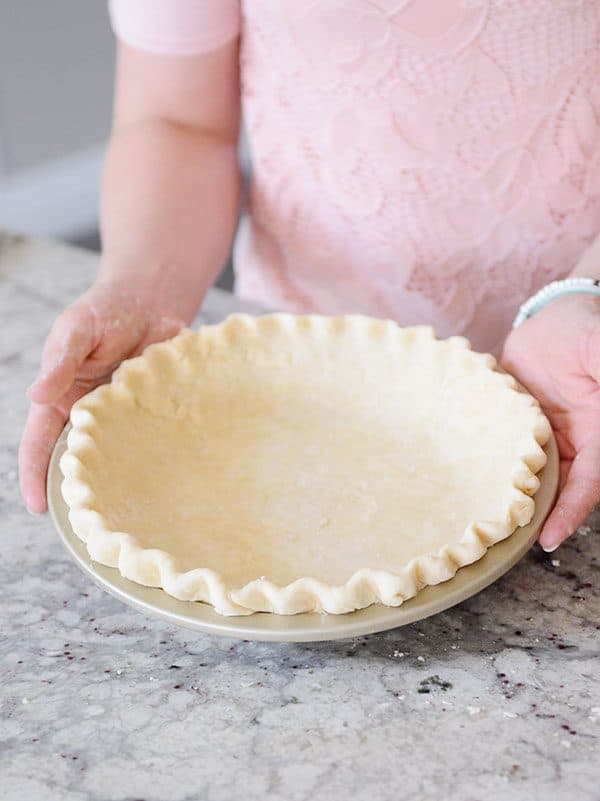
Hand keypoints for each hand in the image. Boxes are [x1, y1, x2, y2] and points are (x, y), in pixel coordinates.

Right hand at [19, 281, 186, 513]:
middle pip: (80, 460)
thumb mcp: (77, 331)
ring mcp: (124, 418)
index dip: (35, 476)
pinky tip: (173, 476)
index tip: (39, 507)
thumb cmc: (105, 311)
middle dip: (84, 490)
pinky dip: (160, 458)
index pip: (39, 444)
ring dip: (124, 481)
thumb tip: (35, 396)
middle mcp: (90, 416)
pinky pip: (156, 440)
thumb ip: (60, 362)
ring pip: (120, 458)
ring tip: (133, 513)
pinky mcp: (155, 414)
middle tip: (94, 522)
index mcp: (60, 399)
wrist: (150, 301)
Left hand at [502, 294, 599, 550]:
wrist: (557, 313)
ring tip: (480, 522)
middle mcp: (574, 441)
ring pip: (530, 474)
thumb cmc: (589, 329)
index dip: (572, 511)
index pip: (589, 481)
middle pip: (558, 487)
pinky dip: (489, 465)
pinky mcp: (516, 423)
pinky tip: (464, 480)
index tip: (548, 538)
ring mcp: (543, 434)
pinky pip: (504, 448)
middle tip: (501, 541)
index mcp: (599, 432)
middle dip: (537, 514)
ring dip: (511, 495)